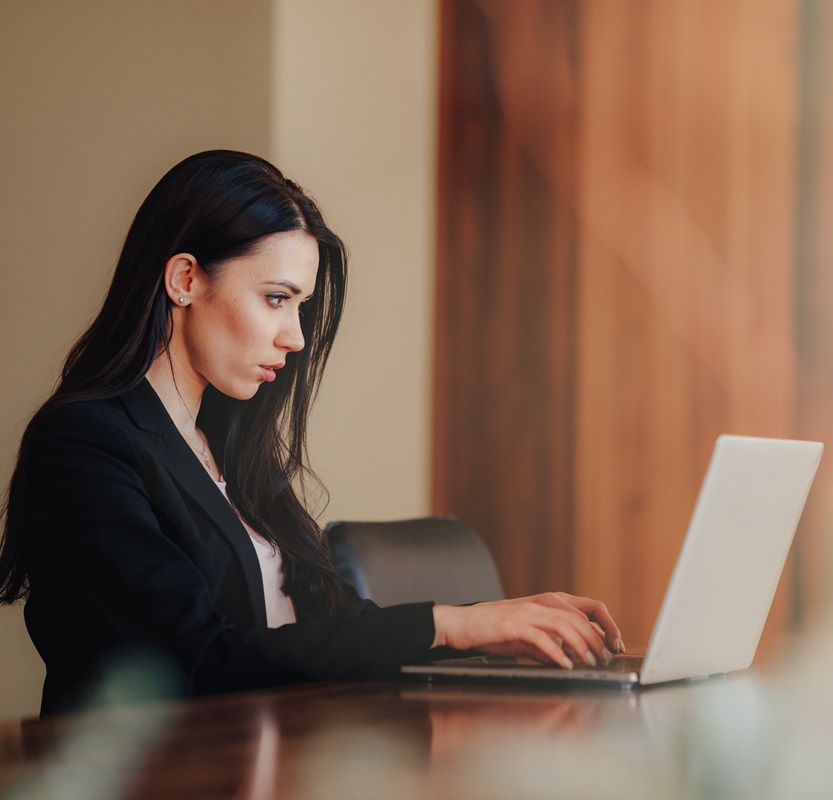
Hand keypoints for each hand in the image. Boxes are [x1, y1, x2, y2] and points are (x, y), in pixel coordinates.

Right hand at [431, 592, 623, 669]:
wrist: (462, 624)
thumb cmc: (492, 631)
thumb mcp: (526, 638)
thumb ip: (547, 645)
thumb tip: (568, 659)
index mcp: (545, 603)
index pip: (584, 609)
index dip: (601, 626)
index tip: (610, 646)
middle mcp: (539, 604)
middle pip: (578, 617)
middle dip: (596, 639)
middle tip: (605, 658)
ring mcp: (527, 613)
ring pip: (564, 625)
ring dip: (581, 645)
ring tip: (590, 662)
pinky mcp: (514, 624)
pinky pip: (542, 637)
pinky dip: (556, 652)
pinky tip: (565, 665)